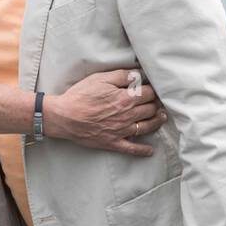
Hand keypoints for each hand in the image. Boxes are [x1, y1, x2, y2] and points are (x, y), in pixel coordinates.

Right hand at [45, 69, 167, 156]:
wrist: (64, 116)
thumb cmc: (80, 95)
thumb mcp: (100, 78)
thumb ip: (122, 75)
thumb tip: (137, 75)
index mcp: (126, 98)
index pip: (148, 93)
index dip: (151, 89)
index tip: (151, 88)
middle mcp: (128, 115)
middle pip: (151, 109)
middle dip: (155, 104)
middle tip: (157, 101)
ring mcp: (122, 130)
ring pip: (147, 127)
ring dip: (157, 122)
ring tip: (161, 117)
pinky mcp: (114, 142)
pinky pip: (132, 149)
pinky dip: (143, 150)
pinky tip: (150, 150)